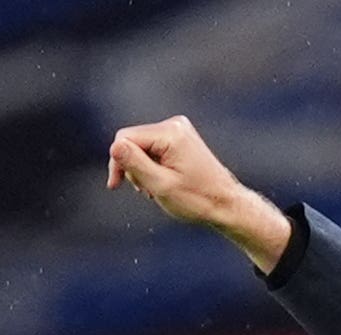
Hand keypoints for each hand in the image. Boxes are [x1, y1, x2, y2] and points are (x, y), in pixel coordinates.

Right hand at [107, 116, 293, 272]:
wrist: (227, 204)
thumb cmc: (197, 199)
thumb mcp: (161, 185)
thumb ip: (135, 164)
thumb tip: (114, 146)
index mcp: (170, 133)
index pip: (125, 138)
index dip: (118, 162)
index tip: (116, 185)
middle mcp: (175, 124)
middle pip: (132, 141)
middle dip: (133, 167)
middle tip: (146, 191)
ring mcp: (179, 129)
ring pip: (141, 146)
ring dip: (143, 169)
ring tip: (156, 189)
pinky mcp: (180, 137)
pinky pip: (153, 148)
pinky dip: (152, 166)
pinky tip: (162, 182)